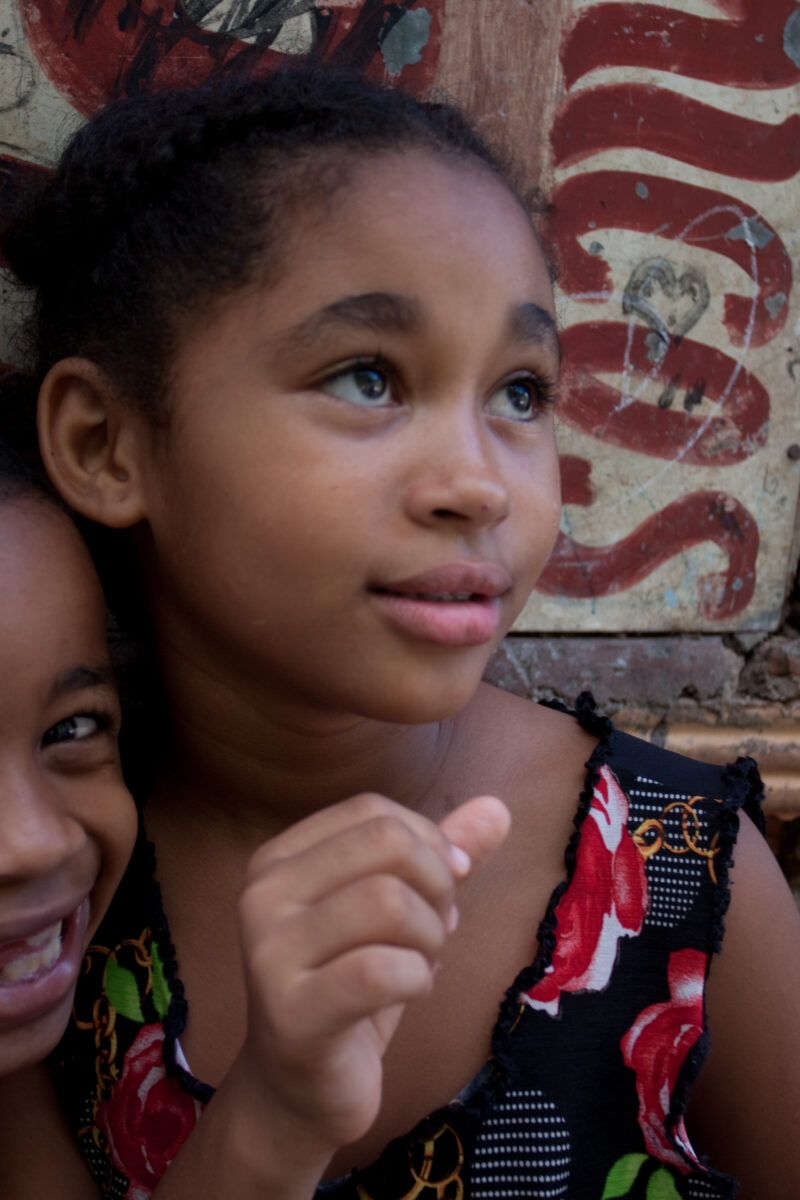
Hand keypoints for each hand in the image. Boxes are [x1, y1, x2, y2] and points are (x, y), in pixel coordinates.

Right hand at [235, 792, 509, 1162]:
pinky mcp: (291, 1012)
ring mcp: (269, 953)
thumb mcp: (396, 912)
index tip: (445, 885)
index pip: (372, 811)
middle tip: (438, 927)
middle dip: (437, 884)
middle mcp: (262, 895)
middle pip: (386, 844)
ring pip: (390, 902)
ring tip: (422, 961)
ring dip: (430, 936)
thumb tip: (499, 808)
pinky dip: (419, 978)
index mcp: (278, 860)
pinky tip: (412, 991)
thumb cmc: (350, 989)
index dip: (429, 842)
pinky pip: (383, 971)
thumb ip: (438, 856)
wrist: (298, 1091)